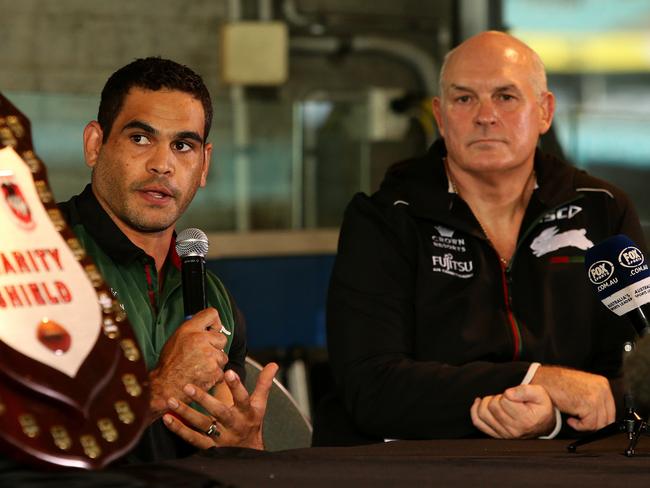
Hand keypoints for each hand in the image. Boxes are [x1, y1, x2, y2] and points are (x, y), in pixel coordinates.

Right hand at [149, 308, 228, 417]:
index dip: (214, 322)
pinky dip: (214, 375)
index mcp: (190, 329)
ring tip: (200, 366)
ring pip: (223, 356)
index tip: (212, 329)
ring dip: (215, 362)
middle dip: (215, 347)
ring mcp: (209, 355)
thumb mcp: (176, 338)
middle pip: (222, 338)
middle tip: (203, 354)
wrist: (166, 386)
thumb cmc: (170, 364)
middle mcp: (200, 339)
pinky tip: (202, 375)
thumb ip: (193, 330)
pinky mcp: (214, 370)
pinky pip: (221, 371)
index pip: (212, 314)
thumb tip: (208, 326)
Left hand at [162, 362, 278, 449]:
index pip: (243, 398)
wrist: (248, 453)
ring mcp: (221, 437)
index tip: (228, 372)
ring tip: (171, 400)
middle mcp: (234, 425)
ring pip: (202, 425)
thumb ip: (264, 384)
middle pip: (220, 412)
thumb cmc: (252, 423)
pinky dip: (179, 429)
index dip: (236, 386)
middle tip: (188, 386)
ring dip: (186, 413)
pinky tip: (167, 418)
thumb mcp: (260, 405)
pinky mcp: (209, 447)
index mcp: (247, 413)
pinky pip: (192, 438)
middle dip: (204, 400)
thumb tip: (274, 364)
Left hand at [470, 384, 555, 438]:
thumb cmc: (540, 407)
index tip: (515, 396)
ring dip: (488, 403)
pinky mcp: (496, 435)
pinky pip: (478, 422)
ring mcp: (503, 434)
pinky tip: (480, 403)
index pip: (505, 400)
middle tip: (508, 399)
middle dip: (498, 398)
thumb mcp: (540, 394)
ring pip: (483, 413)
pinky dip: (475, 410)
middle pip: (492, 406)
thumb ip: (525, 390)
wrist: (544, 423)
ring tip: (499, 402)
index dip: (508, 393)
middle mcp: (513, 430)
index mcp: (525, 420)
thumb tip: (508, 393)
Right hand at [531, 365, 613, 430]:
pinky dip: (578, 426)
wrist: (543, 381)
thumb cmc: (557, 383)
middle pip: (608, 418)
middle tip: (580, 421)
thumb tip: (602, 415)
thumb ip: (594, 397)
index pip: (611, 409)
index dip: (600, 419)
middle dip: (593, 423)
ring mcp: (597, 397)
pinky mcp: (589, 406)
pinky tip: (570, 419)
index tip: (590, 421)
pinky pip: (589, 425)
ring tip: (573, 418)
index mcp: (602, 383)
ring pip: (599, 424)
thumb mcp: (581, 386)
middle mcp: (602, 389)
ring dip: (584, 425)